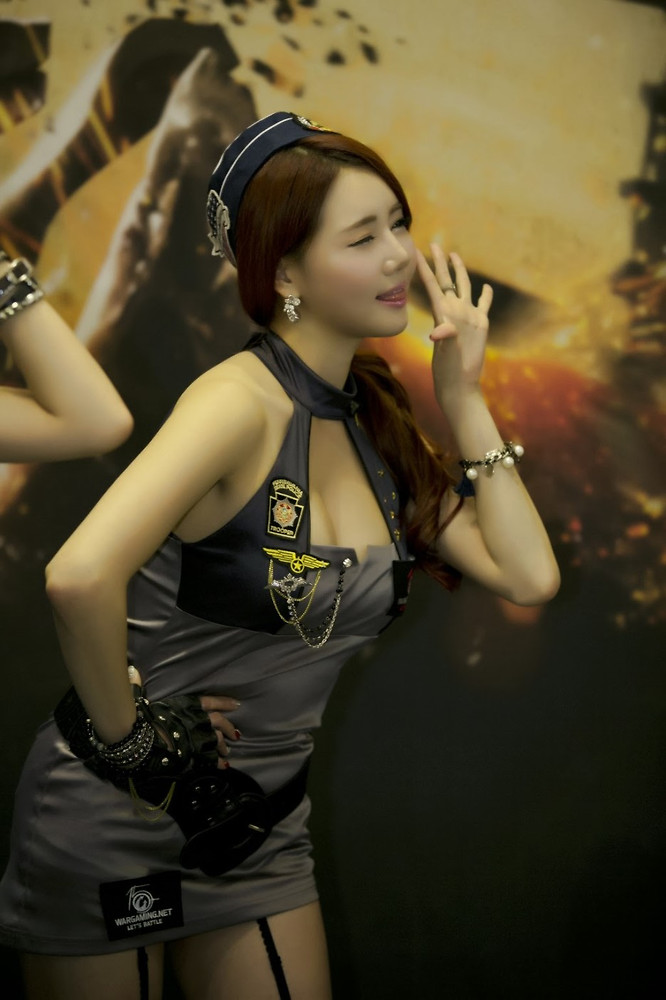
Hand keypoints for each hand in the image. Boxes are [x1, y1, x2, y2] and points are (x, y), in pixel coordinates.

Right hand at [130, 666, 240, 767]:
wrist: (141, 742)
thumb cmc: (140, 718)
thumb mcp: (141, 698)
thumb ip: (140, 685)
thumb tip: (133, 671)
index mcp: (187, 704)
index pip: (210, 701)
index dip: (225, 702)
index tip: (236, 705)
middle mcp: (197, 719)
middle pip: (220, 722)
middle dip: (229, 728)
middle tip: (236, 734)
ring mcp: (198, 738)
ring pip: (217, 740)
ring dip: (223, 746)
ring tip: (227, 752)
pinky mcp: (194, 755)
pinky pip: (211, 758)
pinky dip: (218, 762)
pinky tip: (224, 765)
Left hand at [416, 245, 492, 406]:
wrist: (460, 385)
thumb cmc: (450, 371)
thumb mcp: (446, 353)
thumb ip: (445, 337)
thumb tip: (439, 332)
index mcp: (444, 315)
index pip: (432, 286)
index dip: (424, 269)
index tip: (415, 252)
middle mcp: (455, 312)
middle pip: (447, 281)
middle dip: (441, 262)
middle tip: (434, 244)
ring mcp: (468, 317)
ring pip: (464, 287)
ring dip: (459, 272)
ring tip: (454, 255)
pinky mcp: (481, 325)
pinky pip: (483, 305)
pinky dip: (485, 296)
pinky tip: (486, 287)